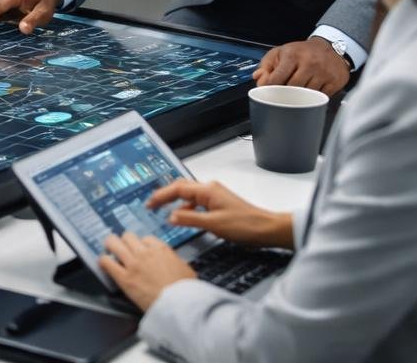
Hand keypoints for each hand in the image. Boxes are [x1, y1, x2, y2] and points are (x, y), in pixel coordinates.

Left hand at [100, 232, 196, 311]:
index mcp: (161, 249)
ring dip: (110, 245)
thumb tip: (172, 262)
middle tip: (123, 247)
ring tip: (109, 249)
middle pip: (127, 236)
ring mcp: (132, 264)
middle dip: (125, 241)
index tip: (140, 249)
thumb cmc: (186, 291)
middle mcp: (144, 253)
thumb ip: (175, 262)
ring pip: (113, 243)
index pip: (146, 238)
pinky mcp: (124, 278)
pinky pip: (107, 263)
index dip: (142, 244)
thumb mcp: (186, 270)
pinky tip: (104, 263)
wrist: (179, 305)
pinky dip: (104, 261)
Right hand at [145, 178, 293, 248]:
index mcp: (207, 190)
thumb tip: (171, 216)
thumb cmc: (245, 226)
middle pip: (181, 187)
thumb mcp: (213, 225)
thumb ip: (189, 219)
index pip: (177, 188)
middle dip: (165, 195)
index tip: (149, 204)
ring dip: (176, 202)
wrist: (267, 230)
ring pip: (189, 195)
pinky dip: (187, 208)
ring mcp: (215, 196)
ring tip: (164, 212)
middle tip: (152, 205)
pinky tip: (185, 219)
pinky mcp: (219, 204)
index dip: (161, 196)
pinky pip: (198, 203)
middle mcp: (210, 189)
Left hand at [253, 37, 349, 95]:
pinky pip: (320, 98)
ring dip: (300, 97)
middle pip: (291, 89)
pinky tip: (312, 92)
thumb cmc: (302, 52)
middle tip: (283, 95)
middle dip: (285, 94)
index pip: (276, 79)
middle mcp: (309, 63)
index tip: (268, 94)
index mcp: (292, 55)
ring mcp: (323, 73)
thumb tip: (258, 79)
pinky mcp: (335, 82)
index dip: (269, 89)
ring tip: (298, 92)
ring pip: (306, 96)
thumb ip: (266, 65)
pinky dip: (314, 99)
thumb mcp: (280, 52)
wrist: (330, 46)